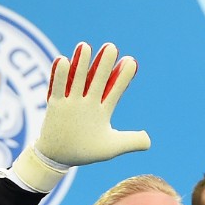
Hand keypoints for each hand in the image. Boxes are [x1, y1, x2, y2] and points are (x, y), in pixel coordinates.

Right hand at [11, 42, 149, 191]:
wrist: (60, 158)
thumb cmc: (86, 151)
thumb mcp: (112, 147)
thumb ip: (131, 142)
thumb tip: (149, 139)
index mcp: (102, 110)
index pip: (114, 90)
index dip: (122, 77)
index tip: (131, 62)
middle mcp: (88, 103)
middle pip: (97, 81)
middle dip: (104, 65)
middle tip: (111, 47)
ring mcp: (71, 103)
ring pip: (78, 80)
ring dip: (81, 64)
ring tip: (86, 46)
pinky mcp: (55, 106)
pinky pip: (57, 89)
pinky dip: (60, 76)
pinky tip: (64, 60)